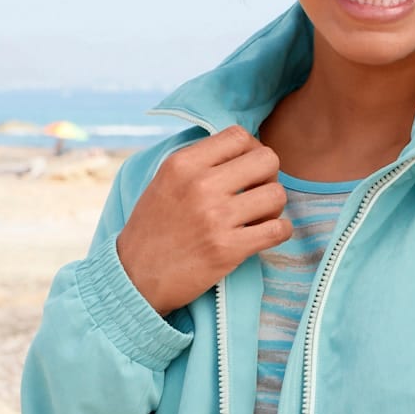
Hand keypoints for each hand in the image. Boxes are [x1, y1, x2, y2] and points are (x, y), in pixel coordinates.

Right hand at [115, 123, 292, 317]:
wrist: (135, 278)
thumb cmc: (152, 229)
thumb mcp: (164, 181)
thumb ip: (198, 162)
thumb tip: (241, 147)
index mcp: (182, 164)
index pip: (239, 135)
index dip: (251, 150)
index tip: (245, 169)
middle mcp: (200, 185)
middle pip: (267, 159)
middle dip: (268, 176)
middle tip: (255, 193)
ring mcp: (215, 218)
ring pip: (277, 194)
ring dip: (274, 206)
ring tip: (258, 217)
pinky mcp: (228, 249)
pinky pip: (279, 229)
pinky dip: (279, 231)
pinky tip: (265, 234)